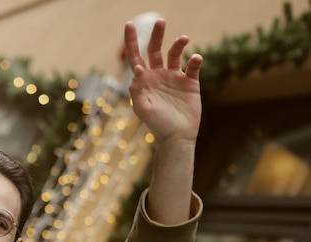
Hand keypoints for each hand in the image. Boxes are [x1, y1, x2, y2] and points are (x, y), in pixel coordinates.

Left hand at [123, 19, 202, 143]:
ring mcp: (174, 77)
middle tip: (160, 21)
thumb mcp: (143, 108)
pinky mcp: (190, 82)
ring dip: (179, 44)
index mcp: (144, 80)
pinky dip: (195, 61)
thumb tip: (137, 69)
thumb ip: (137, 90)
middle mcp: (158, 75)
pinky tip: (195, 59)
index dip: (132, 41)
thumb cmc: (157, 125)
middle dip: (157, 35)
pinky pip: (192, 67)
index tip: (129, 24)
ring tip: (183, 39)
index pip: (136, 56)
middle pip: (155, 50)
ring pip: (175, 54)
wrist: (177, 137)